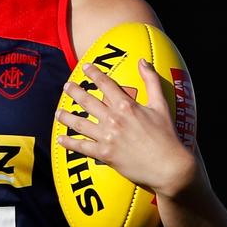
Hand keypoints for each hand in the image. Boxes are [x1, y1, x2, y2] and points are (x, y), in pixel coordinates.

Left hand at [55, 58, 194, 196]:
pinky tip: (60, 139)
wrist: (168, 166)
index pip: (105, 84)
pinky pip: (81, 147)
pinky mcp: (104, 154)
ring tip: (58, 112)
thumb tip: (143, 60)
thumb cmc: (167, 135)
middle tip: (66, 86)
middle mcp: (113, 119)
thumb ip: (151, 80)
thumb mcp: (161, 104)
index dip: (93, 73)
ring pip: (79, 123)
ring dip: (66, 116)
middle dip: (74, 91)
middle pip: (87, 101)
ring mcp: (106, 137)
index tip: (85, 67)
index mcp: (126, 105)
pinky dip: (69, 143)